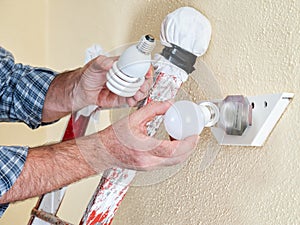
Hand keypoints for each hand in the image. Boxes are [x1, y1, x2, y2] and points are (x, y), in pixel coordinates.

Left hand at [76, 55, 152, 108]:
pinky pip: (132, 100)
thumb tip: (109, 63)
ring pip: (140, 90)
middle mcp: (126, 77)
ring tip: (138, 94)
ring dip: (142, 93)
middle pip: (143, 79)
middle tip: (143, 85)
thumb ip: (101, 62)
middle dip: (146, 82)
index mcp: (122, 66)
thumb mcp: (93, 66)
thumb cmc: (87, 76)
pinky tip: (132, 100)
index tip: (146, 72)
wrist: (80, 91)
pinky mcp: (122, 99)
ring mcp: (126, 88)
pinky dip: (134, 101)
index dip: (145, 68)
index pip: (139, 64)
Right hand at [79, 101, 198, 170]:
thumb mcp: (134, 117)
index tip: (194, 135)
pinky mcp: (149, 168)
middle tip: (193, 135)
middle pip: (178, 159)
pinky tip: (172, 143)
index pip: (173, 150)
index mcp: (144, 148)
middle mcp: (147, 161)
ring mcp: (149, 167)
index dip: (188, 143)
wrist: (104, 151)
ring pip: (174, 162)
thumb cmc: (114, 137)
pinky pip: (167, 162)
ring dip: (183, 151)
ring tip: (183, 137)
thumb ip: (154, 109)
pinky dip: (174, 154)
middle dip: (190, 147)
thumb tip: (169, 104)